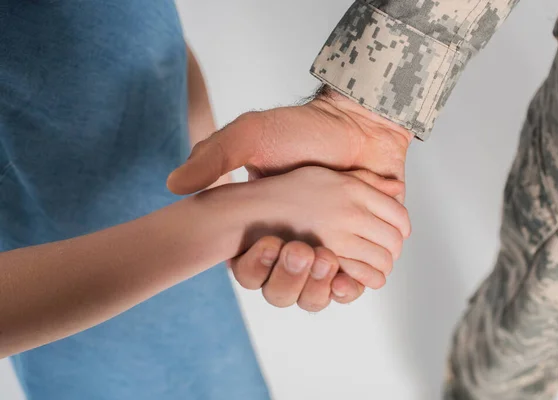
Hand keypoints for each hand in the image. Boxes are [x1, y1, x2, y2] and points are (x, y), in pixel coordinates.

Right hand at [168, 88, 413, 307]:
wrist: (357, 124)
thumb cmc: (302, 128)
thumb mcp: (251, 135)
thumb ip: (214, 156)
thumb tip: (173, 186)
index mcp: (260, 226)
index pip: (248, 270)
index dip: (255, 270)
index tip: (267, 243)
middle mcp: (290, 244)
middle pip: (280, 293)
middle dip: (289, 281)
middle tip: (301, 250)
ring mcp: (325, 250)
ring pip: (313, 297)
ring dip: (317, 288)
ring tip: (327, 258)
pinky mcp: (359, 251)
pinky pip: (350, 287)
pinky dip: (348, 288)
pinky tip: (347, 275)